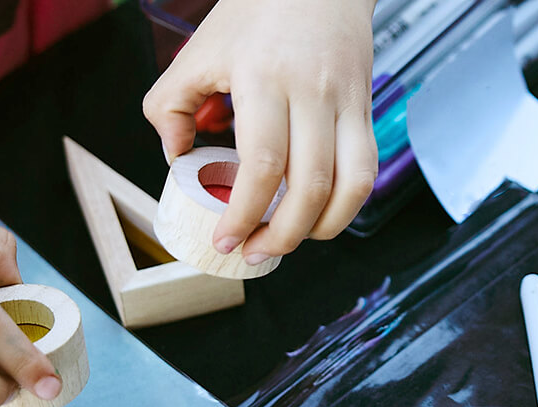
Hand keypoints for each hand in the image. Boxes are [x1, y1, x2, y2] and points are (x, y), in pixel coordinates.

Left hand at [141, 0, 377, 265]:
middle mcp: (313, 92)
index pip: (262, 164)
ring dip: (322, 227)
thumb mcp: (200, 50)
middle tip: (255, 250)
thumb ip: (170, 104)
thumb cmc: (258, 10)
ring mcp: (347, 101)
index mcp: (264, 78)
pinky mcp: (366, 108)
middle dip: (283, 234)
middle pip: (310, 185)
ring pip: (350, 185)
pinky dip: (346, 204)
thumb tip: (175, 157)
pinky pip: (366, 169)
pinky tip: (320, 214)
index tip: (225, 238)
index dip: (245, 213)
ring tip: (291, 240)